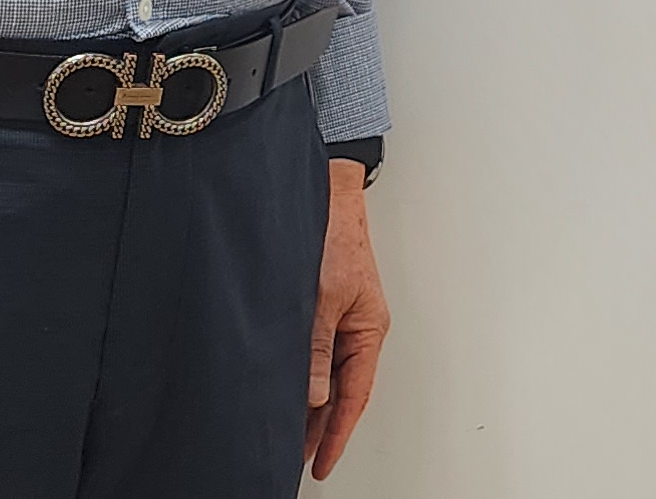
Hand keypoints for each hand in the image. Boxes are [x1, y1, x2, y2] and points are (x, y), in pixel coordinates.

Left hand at [304, 157, 390, 478]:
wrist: (325, 192)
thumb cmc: (334, 234)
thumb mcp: (322, 296)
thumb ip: (316, 347)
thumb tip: (314, 394)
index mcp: (368, 329)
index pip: (355, 395)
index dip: (337, 433)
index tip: (321, 462)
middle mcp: (357, 328)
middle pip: (343, 391)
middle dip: (322, 427)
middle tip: (300, 459)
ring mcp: (341, 319)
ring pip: (327, 374)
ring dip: (311, 404)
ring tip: (289, 434)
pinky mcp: (323, 307)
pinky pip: (316, 353)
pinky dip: (303, 376)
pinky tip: (286, 388)